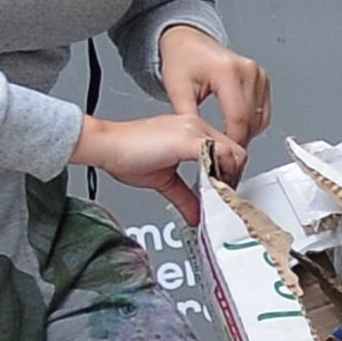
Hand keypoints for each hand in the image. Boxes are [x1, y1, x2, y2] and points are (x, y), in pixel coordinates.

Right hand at [77, 109, 238, 205]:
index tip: (222, 190)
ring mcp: (194, 130)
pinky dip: (220, 174)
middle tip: (223, 197)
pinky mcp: (188, 138)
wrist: (106, 144)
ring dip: (229, 177)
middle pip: (235, 151)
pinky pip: (218, 154)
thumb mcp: (164, 180)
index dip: (229, 173)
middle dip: (233, 177)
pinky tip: (211, 189)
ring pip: (232, 152)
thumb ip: (184, 196)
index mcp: (192, 131)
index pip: (227, 150)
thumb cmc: (126, 153)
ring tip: (217, 195)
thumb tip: (195, 215)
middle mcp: (196, 126)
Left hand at [158, 30, 270, 156]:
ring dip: (247, 134)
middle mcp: (247, 70)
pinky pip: (264, 111)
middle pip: (252, 119)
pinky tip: (237, 129)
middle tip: (225, 157)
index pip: (238, 117)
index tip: (224, 158)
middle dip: (239, 142)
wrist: (188, 41)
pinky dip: (253, 124)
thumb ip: (188, 118)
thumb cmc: (182, 58)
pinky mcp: (262, 79)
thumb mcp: (177, 89)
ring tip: (229, 144)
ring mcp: (258, 74)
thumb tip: (199, 144)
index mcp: (227, 71)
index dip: (232, 142)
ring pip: (261, 118)